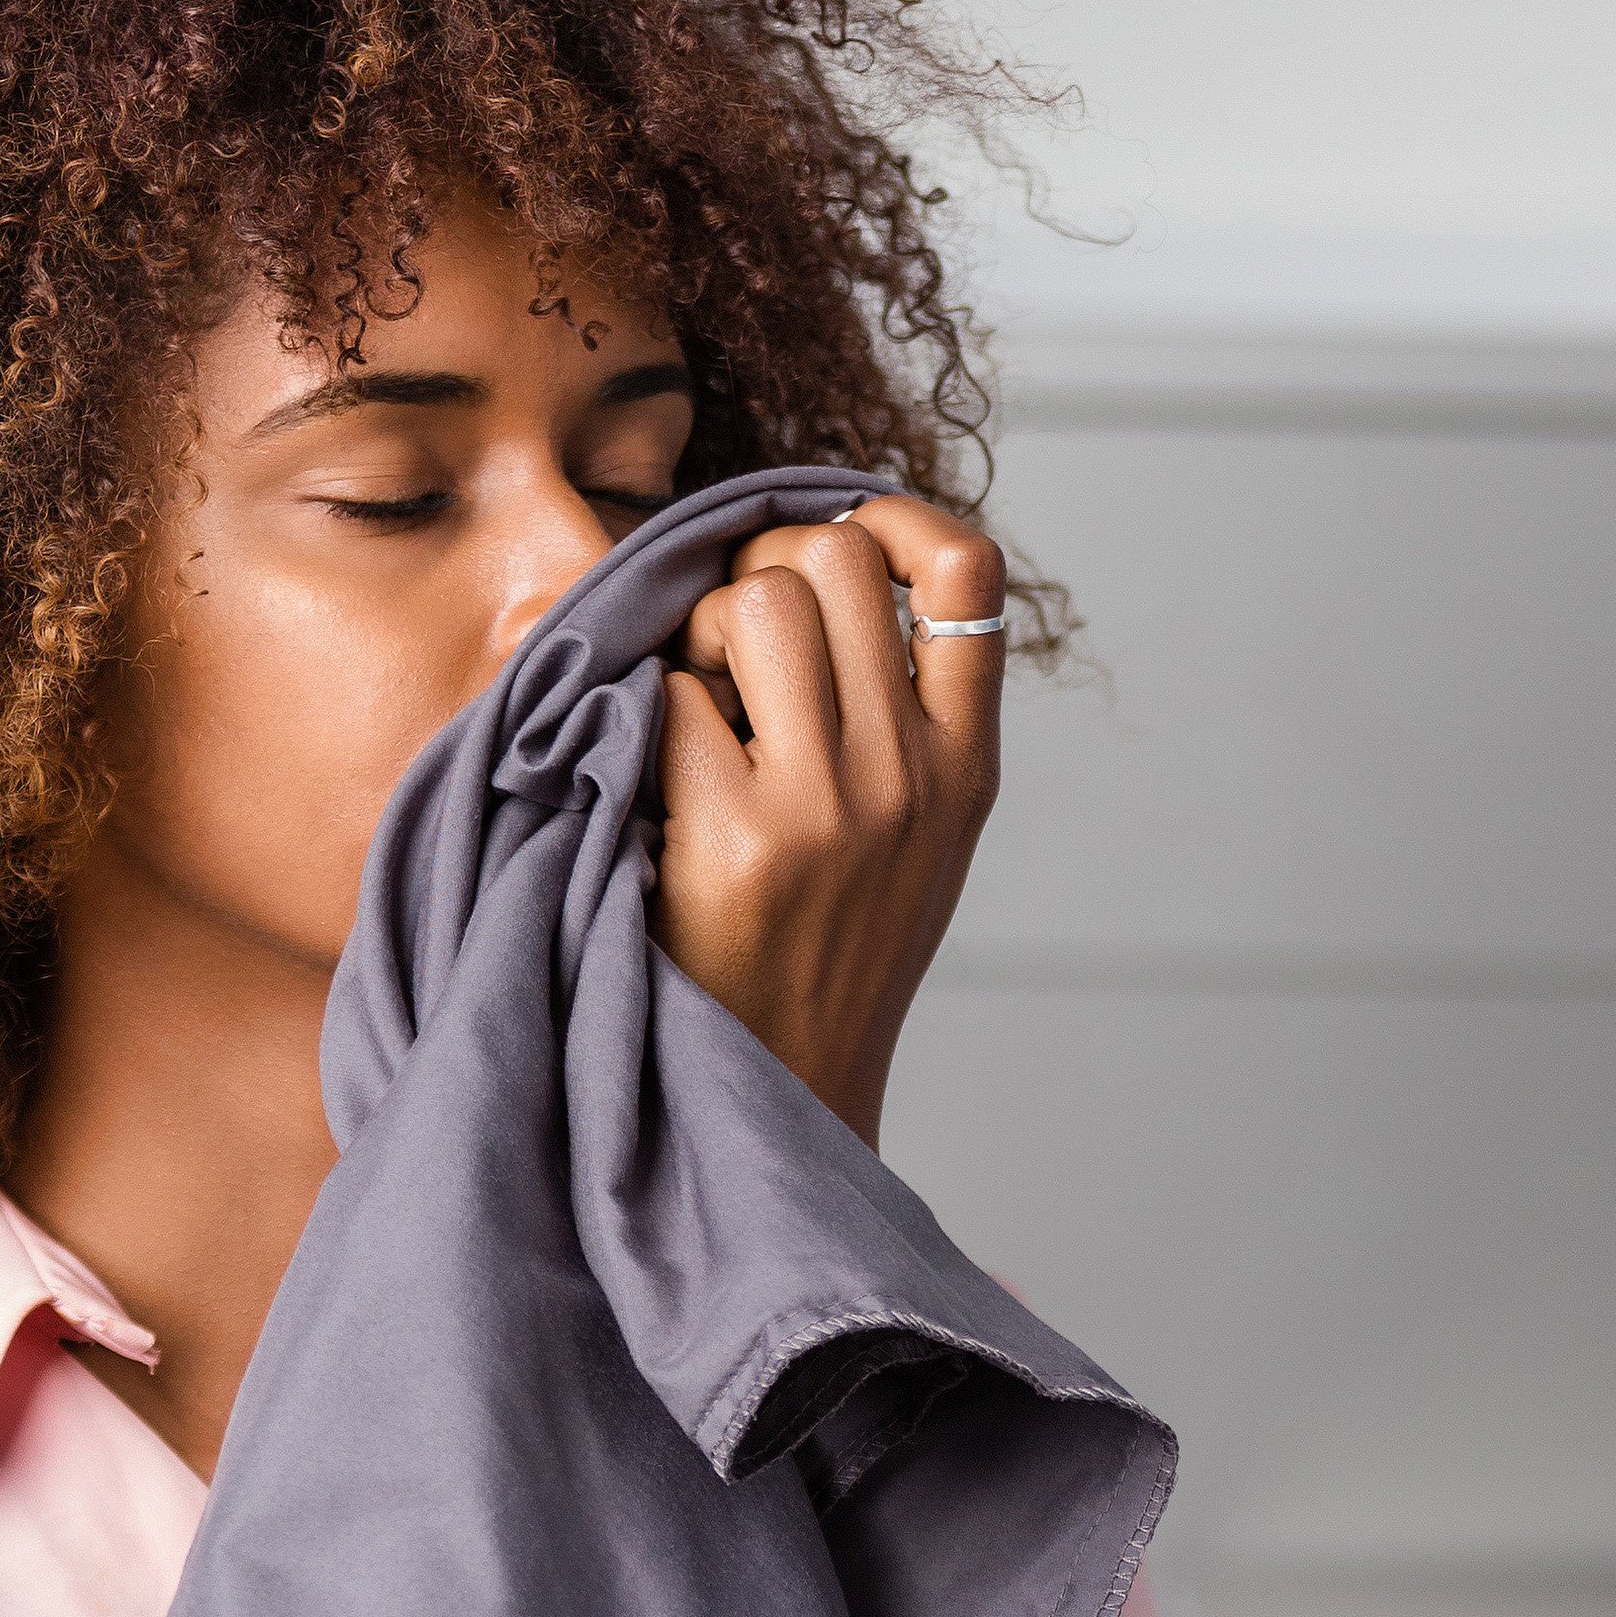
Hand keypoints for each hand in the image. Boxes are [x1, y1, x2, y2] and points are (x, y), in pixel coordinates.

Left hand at [656, 494, 1001, 1146]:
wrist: (779, 1099)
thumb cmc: (822, 956)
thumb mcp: (913, 841)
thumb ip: (905, 720)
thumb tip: (832, 556)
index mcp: (966, 768)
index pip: (971, 571)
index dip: (891, 516)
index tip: (834, 542)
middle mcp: (914, 777)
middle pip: (838, 556)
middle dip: (759, 569)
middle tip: (724, 644)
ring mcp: (833, 807)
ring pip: (759, 600)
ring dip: (701, 628)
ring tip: (690, 704)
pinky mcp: (740, 839)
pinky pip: (674, 691)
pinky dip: (644, 711)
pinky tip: (652, 775)